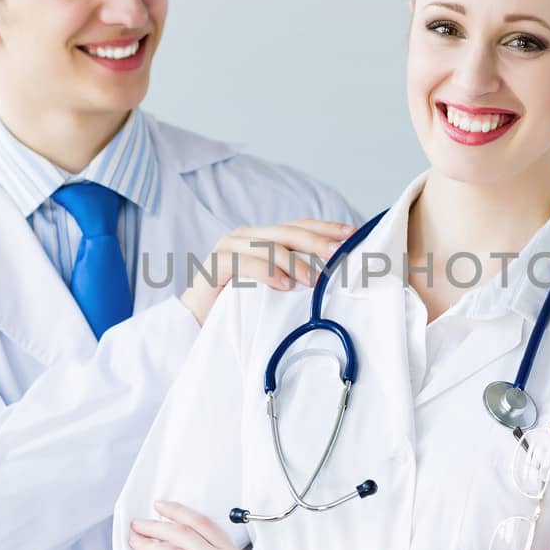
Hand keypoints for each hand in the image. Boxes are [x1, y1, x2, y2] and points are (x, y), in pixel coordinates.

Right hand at [181, 220, 353, 325]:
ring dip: (294, 262)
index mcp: (264, 239)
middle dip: (317, 242)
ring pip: (268, 246)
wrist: (195, 323)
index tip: (354, 235)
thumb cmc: (239, 306)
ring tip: (313, 280)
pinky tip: (283, 284)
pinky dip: (266, 272)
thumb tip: (334, 278)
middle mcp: (247, 237)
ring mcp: (229, 247)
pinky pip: (244, 263)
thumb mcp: (274, 289)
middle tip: (340, 254)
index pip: (300, 227)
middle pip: (288, 232)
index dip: (326, 228)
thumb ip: (296, 277)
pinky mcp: (215, 264)